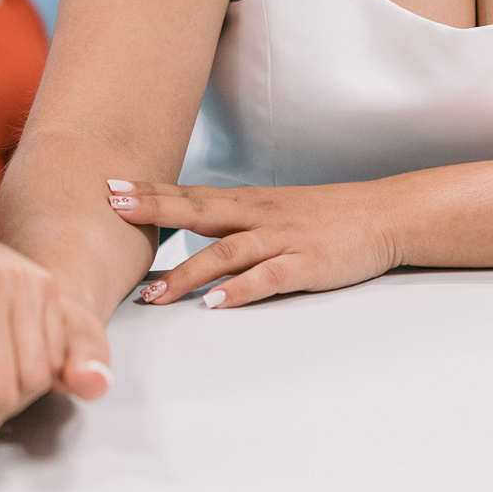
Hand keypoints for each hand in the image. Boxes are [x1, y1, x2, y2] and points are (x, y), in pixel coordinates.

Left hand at [107, 179, 396, 307]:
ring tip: (152, 293)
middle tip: (113, 210)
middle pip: (197, 210)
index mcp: (246, 203)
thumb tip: (182, 230)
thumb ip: (229, 221)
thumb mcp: (270, 210)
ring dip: (186, 272)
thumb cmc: (324, 216)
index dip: (150, 192)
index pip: (189, 194)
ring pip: (225, 252)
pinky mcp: (305, 264)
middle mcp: (257, 216)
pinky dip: (241, 290)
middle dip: (154, 210)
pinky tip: (216, 303)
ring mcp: (281, 240)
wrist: (382, 215)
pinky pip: (268, 278)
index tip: (109, 188)